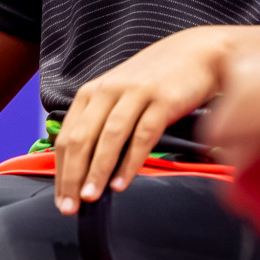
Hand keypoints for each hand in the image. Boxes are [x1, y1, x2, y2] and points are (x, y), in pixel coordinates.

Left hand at [53, 26, 226, 214]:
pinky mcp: (162, 100)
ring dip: (97, 171)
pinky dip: (130, 162)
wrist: (198, 53)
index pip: (67, 136)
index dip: (61, 170)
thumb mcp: (121, 95)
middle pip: (82, 138)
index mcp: (93, 92)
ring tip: (90, 197)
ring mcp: (135, 94)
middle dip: (72, 176)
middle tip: (69, 206)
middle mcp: (109, 91)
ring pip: (109, 137)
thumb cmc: (157, 79)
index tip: (61, 197)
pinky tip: (122, 183)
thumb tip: (86, 167)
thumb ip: (103, 123)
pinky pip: (142, 136)